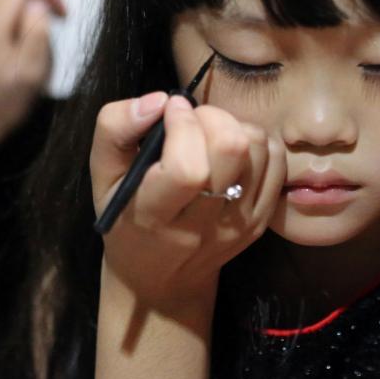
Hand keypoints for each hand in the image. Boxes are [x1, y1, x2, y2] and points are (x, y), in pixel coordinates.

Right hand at [90, 92, 286, 309]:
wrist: (161, 278)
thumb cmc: (127, 218)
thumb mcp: (103, 178)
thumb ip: (115, 130)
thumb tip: (159, 100)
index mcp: (155, 217)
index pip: (188, 168)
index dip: (183, 126)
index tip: (170, 110)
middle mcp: (203, 226)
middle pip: (232, 150)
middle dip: (212, 117)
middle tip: (192, 120)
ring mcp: (238, 225)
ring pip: (259, 149)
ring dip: (234, 127)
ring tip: (209, 136)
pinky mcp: (261, 221)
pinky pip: (276, 161)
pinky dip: (257, 143)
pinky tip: (231, 152)